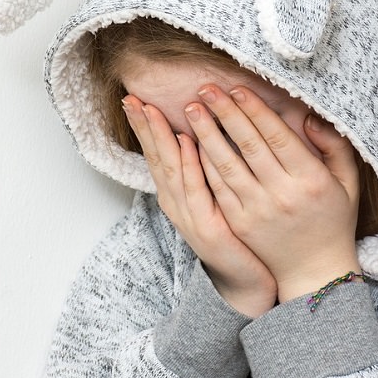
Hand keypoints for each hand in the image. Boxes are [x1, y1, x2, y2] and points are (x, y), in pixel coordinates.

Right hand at [122, 94, 276, 316]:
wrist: (246, 279)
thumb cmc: (234, 233)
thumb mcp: (215, 196)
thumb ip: (205, 168)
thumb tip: (200, 134)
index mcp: (177, 194)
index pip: (157, 154)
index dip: (145, 127)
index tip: (134, 99)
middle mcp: (176, 203)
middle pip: (156, 157)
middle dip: (143, 126)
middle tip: (131, 98)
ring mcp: (189, 215)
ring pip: (170, 169)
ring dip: (160, 138)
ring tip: (150, 110)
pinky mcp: (207, 227)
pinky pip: (195, 189)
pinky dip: (188, 164)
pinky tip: (184, 142)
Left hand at [185, 85, 360, 302]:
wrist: (314, 271)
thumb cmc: (333, 219)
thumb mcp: (348, 182)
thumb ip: (334, 146)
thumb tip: (309, 117)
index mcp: (311, 179)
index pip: (277, 136)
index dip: (255, 110)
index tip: (237, 88)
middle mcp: (282, 194)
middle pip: (248, 145)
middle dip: (225, 113)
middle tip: (205, 88)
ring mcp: (257, 211)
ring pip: (227, 165)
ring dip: (207, 134)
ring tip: (193, 109)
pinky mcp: (239, 223)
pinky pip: (218, 188)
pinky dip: (204, 164)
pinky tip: (193, 143)